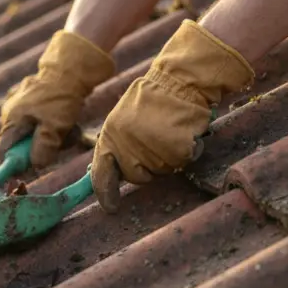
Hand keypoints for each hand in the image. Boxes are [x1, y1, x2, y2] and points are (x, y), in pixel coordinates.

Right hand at [0, 30, 115, 168]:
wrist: (72, 68)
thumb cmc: (60, 98)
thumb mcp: (53, 128)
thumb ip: (42, 150)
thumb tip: (35, 166)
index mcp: (12, 120)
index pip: (3, 152)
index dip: (15, 165)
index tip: (32, 170)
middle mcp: (13, 114)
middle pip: (22, 145)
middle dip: (42, 149)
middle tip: (60, 145)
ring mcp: (24, 108)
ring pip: (36, 135)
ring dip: (54, 138)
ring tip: (70, 130)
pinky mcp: (37, 104)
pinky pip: (44, 124)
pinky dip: (57, 127)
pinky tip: (69, 122)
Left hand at [90, 20, 253, 212]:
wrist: (181, 80)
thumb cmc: (152, 99)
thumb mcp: (122, 118)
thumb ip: (113, 145)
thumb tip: (99, 174)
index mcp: (110, 135)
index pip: (101, 173)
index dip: (105, 193)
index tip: (110, 207)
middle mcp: (128, 144)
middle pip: (136, 176)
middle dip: (145, 167)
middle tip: (155, 141)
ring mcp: (153, 147)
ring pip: (161, 170)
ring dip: (167, 157)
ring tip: (169, 130)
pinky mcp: (177, 148)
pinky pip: (182, 161)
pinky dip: (187, 150)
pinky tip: (184, 131)